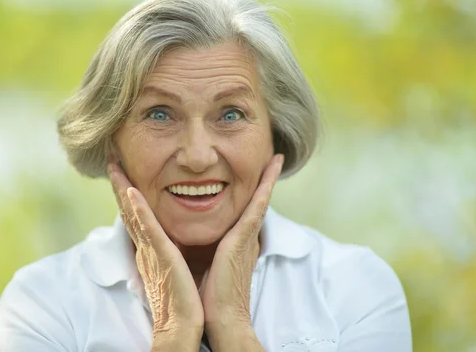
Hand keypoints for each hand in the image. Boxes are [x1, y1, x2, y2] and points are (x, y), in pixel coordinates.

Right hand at [107, 161, 203, 344]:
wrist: (185, 323)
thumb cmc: (184, 299)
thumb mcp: (175, 268)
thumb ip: (170, 251)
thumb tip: (171, 239)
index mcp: (151, 249)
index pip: (136, 215)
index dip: (127, 193)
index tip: (122, 172)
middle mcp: (146, 247)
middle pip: (129, 210)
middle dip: (119, 184)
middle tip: (112, 160)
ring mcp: (151, 250)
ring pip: (133, 214)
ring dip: (123, 189)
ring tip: (115, 167)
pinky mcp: (161, 256)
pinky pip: (147, 229)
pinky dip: (138, 210)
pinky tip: (131, 191)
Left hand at [201, 154, 283, 348]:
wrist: (221, 318)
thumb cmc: (212, 295)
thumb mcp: (209, 264)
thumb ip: (210, 250)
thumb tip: (198, 242)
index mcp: (237, 243)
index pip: (245, 210)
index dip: (254, 191)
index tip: (259, 173)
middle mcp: (246, 237)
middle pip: (256, 202)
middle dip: (265, 179)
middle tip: (274, 157)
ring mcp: (248, 237)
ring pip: (259, 199)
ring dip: (268, 178)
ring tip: (276, 157)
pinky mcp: (244, 239)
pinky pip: (257, 207)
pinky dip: (265, 188)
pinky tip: (271, 170)